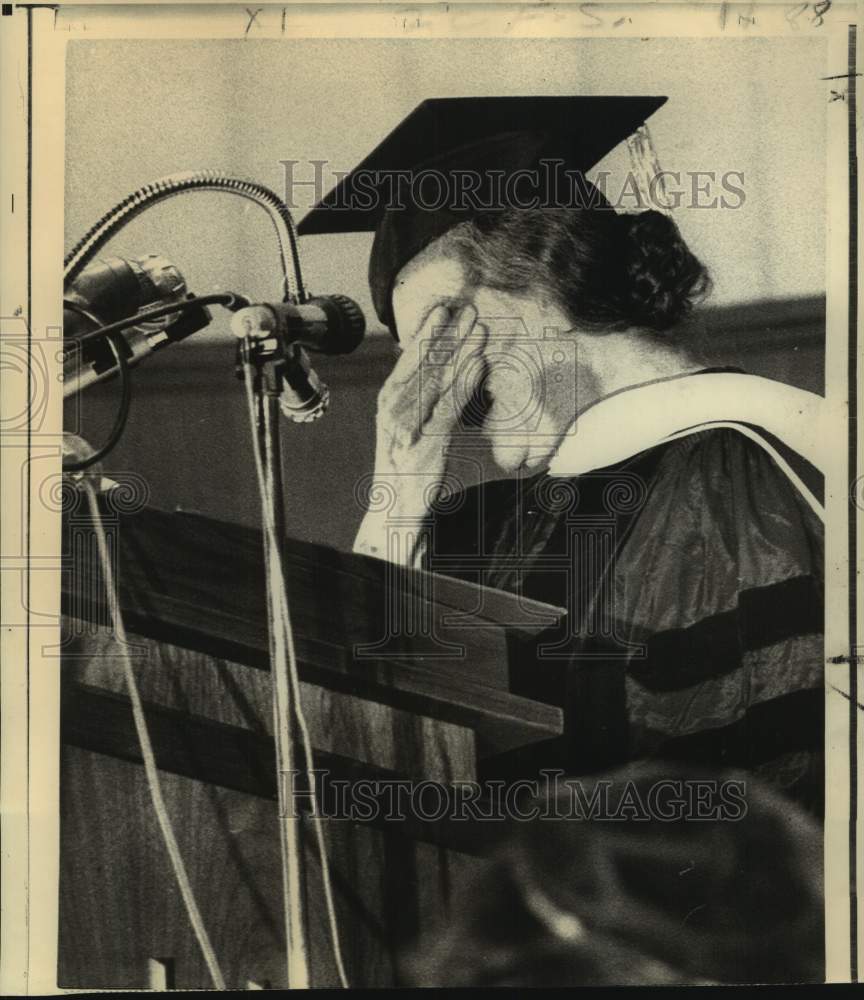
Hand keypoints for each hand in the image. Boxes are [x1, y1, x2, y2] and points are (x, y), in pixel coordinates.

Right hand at [354, 302, 486, 565]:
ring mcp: (409, 426)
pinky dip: (463, 382)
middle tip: (465, 310)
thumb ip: (416, 399)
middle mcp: (394, 410)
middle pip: (422, 365)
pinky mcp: (427, 443)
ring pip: (436, 381)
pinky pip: (448, 406)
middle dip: (445, 335)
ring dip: (459, 352)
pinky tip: (478, 363)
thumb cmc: (406, 464)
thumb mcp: (408, 426)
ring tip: (478, 330)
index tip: (443, 309)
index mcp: (388, 401)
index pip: (409, 361)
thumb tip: (428, 369)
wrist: (396, 506)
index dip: (426, 334)